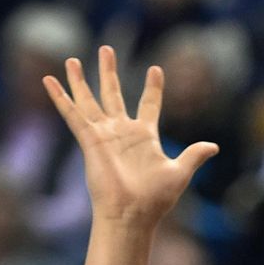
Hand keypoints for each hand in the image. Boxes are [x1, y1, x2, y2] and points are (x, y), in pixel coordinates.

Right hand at [44, 47, 217, 224]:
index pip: (148, 104)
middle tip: (106, 49)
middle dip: (109, 72)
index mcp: (145, 136)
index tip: (155, 70)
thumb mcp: (179, 173)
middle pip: (113, 94)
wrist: (132, 214)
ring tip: (72, 59)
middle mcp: (122, 132)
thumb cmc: (155, 199)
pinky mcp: (89, 141)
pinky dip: (60, 97)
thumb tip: (214, 147)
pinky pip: (72, 114)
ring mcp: (104, 135)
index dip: (153, 88)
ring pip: (89, 100)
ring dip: (80, 80)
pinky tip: (49, 79)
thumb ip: (194, 155)